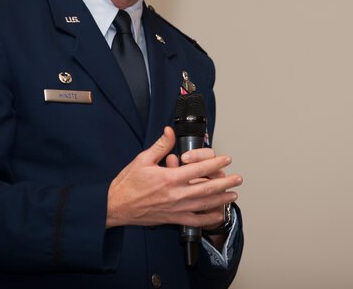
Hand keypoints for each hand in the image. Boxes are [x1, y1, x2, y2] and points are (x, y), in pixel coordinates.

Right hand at [106, 127, 241, 228]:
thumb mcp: (142, 160)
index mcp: (169, 178)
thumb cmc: (127, 184)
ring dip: (221, 199)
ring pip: (204, 205)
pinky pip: (194, 221)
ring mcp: (175, 209)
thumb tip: (170, 132)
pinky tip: (217, 214)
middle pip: (207, 188)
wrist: (115, 207)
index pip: (198, 169)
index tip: (226, 159)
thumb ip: (160, 146)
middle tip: (237, 177)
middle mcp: (175, 195)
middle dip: (225, 182)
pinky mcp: (172, 219)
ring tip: (233, 194)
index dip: (215, 162)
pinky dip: (208, 218)